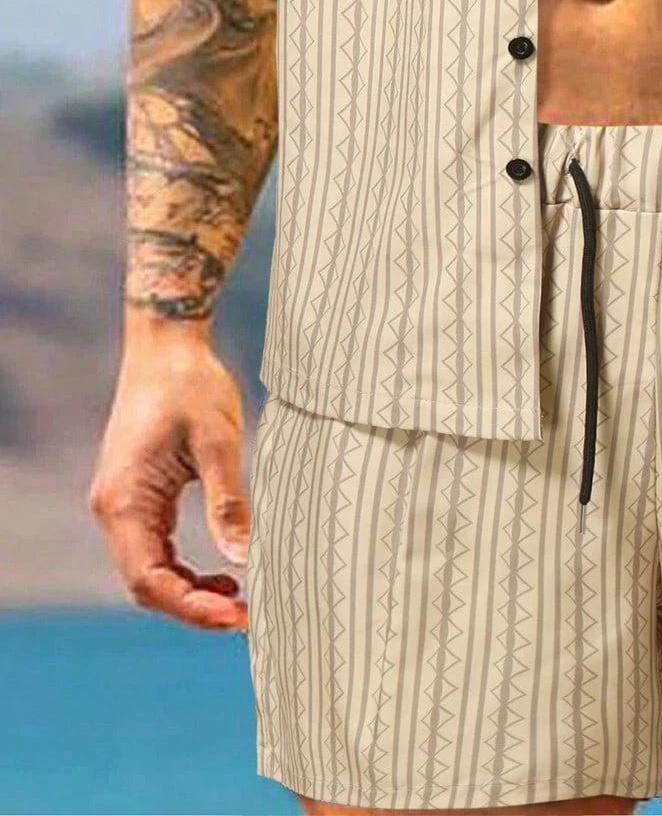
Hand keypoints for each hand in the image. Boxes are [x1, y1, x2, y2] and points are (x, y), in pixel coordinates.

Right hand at [88, 320, 250, 630]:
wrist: (166, 343)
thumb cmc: (192, 384)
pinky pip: (155, 548)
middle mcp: (114, 508)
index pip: (149, 580)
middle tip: (247, 618)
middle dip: (194, 607)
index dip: (191, 607)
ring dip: (190, 591)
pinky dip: (185, 568)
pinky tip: (224, 570)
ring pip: (150, 570)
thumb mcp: (218, 440)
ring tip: (241, 600)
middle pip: (146, 584)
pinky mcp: (137, 493)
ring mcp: (122, 502)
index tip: (237, 617)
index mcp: (125, 501)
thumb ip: (228, 501)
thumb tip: (247, 558)